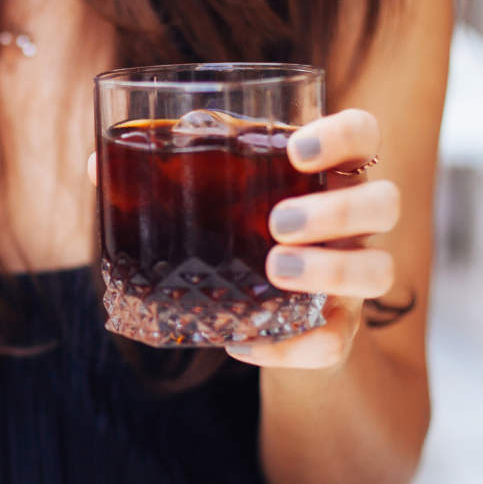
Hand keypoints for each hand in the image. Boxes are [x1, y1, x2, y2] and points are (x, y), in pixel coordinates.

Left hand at [85, 108, 398, 368]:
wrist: (262, 321)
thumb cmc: (235, 237)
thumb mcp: (210, 201)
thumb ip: (164, 176)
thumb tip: (96, 159)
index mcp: (326, 175)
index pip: (364, 136)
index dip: (344, 135)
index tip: (297, 150)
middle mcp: (352, 226)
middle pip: (387, 201)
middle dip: (339, 209)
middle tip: (278, 221)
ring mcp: (351, 281)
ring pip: (381, 270)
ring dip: (332, 269)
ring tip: (275, 268)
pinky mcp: (337, 333)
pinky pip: (335, 344)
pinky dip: (290, 347)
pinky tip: (243, 341)